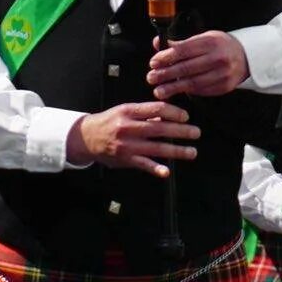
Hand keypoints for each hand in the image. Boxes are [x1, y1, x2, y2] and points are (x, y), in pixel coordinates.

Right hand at [66, 101, 196, 176]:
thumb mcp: (125, 111)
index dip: (174, 112)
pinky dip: (155, 169)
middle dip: (181, 131)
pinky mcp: (124, 159)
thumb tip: (169, 116)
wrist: (85, 137)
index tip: (186, 117)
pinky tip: (166, 172)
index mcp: (129, 112)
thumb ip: (147, 114)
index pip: (157, 109)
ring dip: (176, 151)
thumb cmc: (110, 121)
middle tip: (196, 133)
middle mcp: (127, 128)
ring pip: (155, 148)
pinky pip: (143, 164)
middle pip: (159, 128)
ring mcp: (126, 145)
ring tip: (192, 152)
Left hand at [148, 31, 248, 98]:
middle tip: (151, 78)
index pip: (183, 50)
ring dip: (173, 88)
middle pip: (186, 68)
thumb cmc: (220, 46)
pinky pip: (201, 91)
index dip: (166, 57)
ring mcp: (223, 73)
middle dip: (165, 74)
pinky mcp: (224, 86)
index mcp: (211, 42)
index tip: (154, 63)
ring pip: (192, 83)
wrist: (247, 57)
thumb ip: (181, 43)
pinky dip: (187, 91)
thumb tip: (158, 43)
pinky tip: (177, 91)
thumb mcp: (203, 38)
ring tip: (159, 91)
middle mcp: (219, 58)